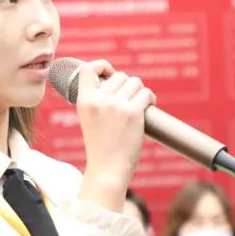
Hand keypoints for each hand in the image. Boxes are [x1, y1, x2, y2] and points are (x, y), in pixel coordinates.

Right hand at [75, 59, 154, 211]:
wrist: (107, 169)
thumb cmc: (101, 146)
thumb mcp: (89, 119)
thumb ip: (97, 101)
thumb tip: (116, 81)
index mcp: (84, 101)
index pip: (87, 69)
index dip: (101, 66)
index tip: (109, 74)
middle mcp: (99, 100)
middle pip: (120, 76)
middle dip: (127, 86)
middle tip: (129, 101)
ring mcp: (116, 105)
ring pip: (135, 82)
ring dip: (140, 92)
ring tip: (138, 105)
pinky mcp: (133, 113)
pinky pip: (147, 94)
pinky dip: (150, 99)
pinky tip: (148, 107)